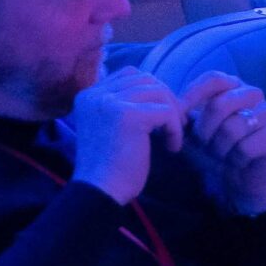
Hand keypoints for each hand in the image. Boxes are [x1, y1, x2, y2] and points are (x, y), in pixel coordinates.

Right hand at [69, 68, 183, 203]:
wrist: (99, 191)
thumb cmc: (108, 166)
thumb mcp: (109, 127)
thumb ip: (123, 106)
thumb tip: (159, 92)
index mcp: (88, 95)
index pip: (129, 74)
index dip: (152, 91)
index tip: (162, 115)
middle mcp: (96, 94)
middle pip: (146, 79)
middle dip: (166, 99)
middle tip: (176, 124)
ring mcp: (111, 102)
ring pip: (159, 92)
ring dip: (173, 114)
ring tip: (172, 137)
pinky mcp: (129, 115)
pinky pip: (166, 112)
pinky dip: (175, 129)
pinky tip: (172, 147)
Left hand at [181, 73, 265, 215]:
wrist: (240, 178)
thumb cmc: (216, 150)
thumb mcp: (192, 134)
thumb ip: (182, 119)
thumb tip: (172, 109)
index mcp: (232, 87)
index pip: (213, 79)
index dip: (193, 95)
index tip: (180, 117)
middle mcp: (252, 94)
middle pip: (221, 103)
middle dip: (205, 131)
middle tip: (204, 145)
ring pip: (233, 128)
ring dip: (220, 149)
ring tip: (223, 154)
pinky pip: (246, 147)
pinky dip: (235, 160)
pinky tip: (239, 161)